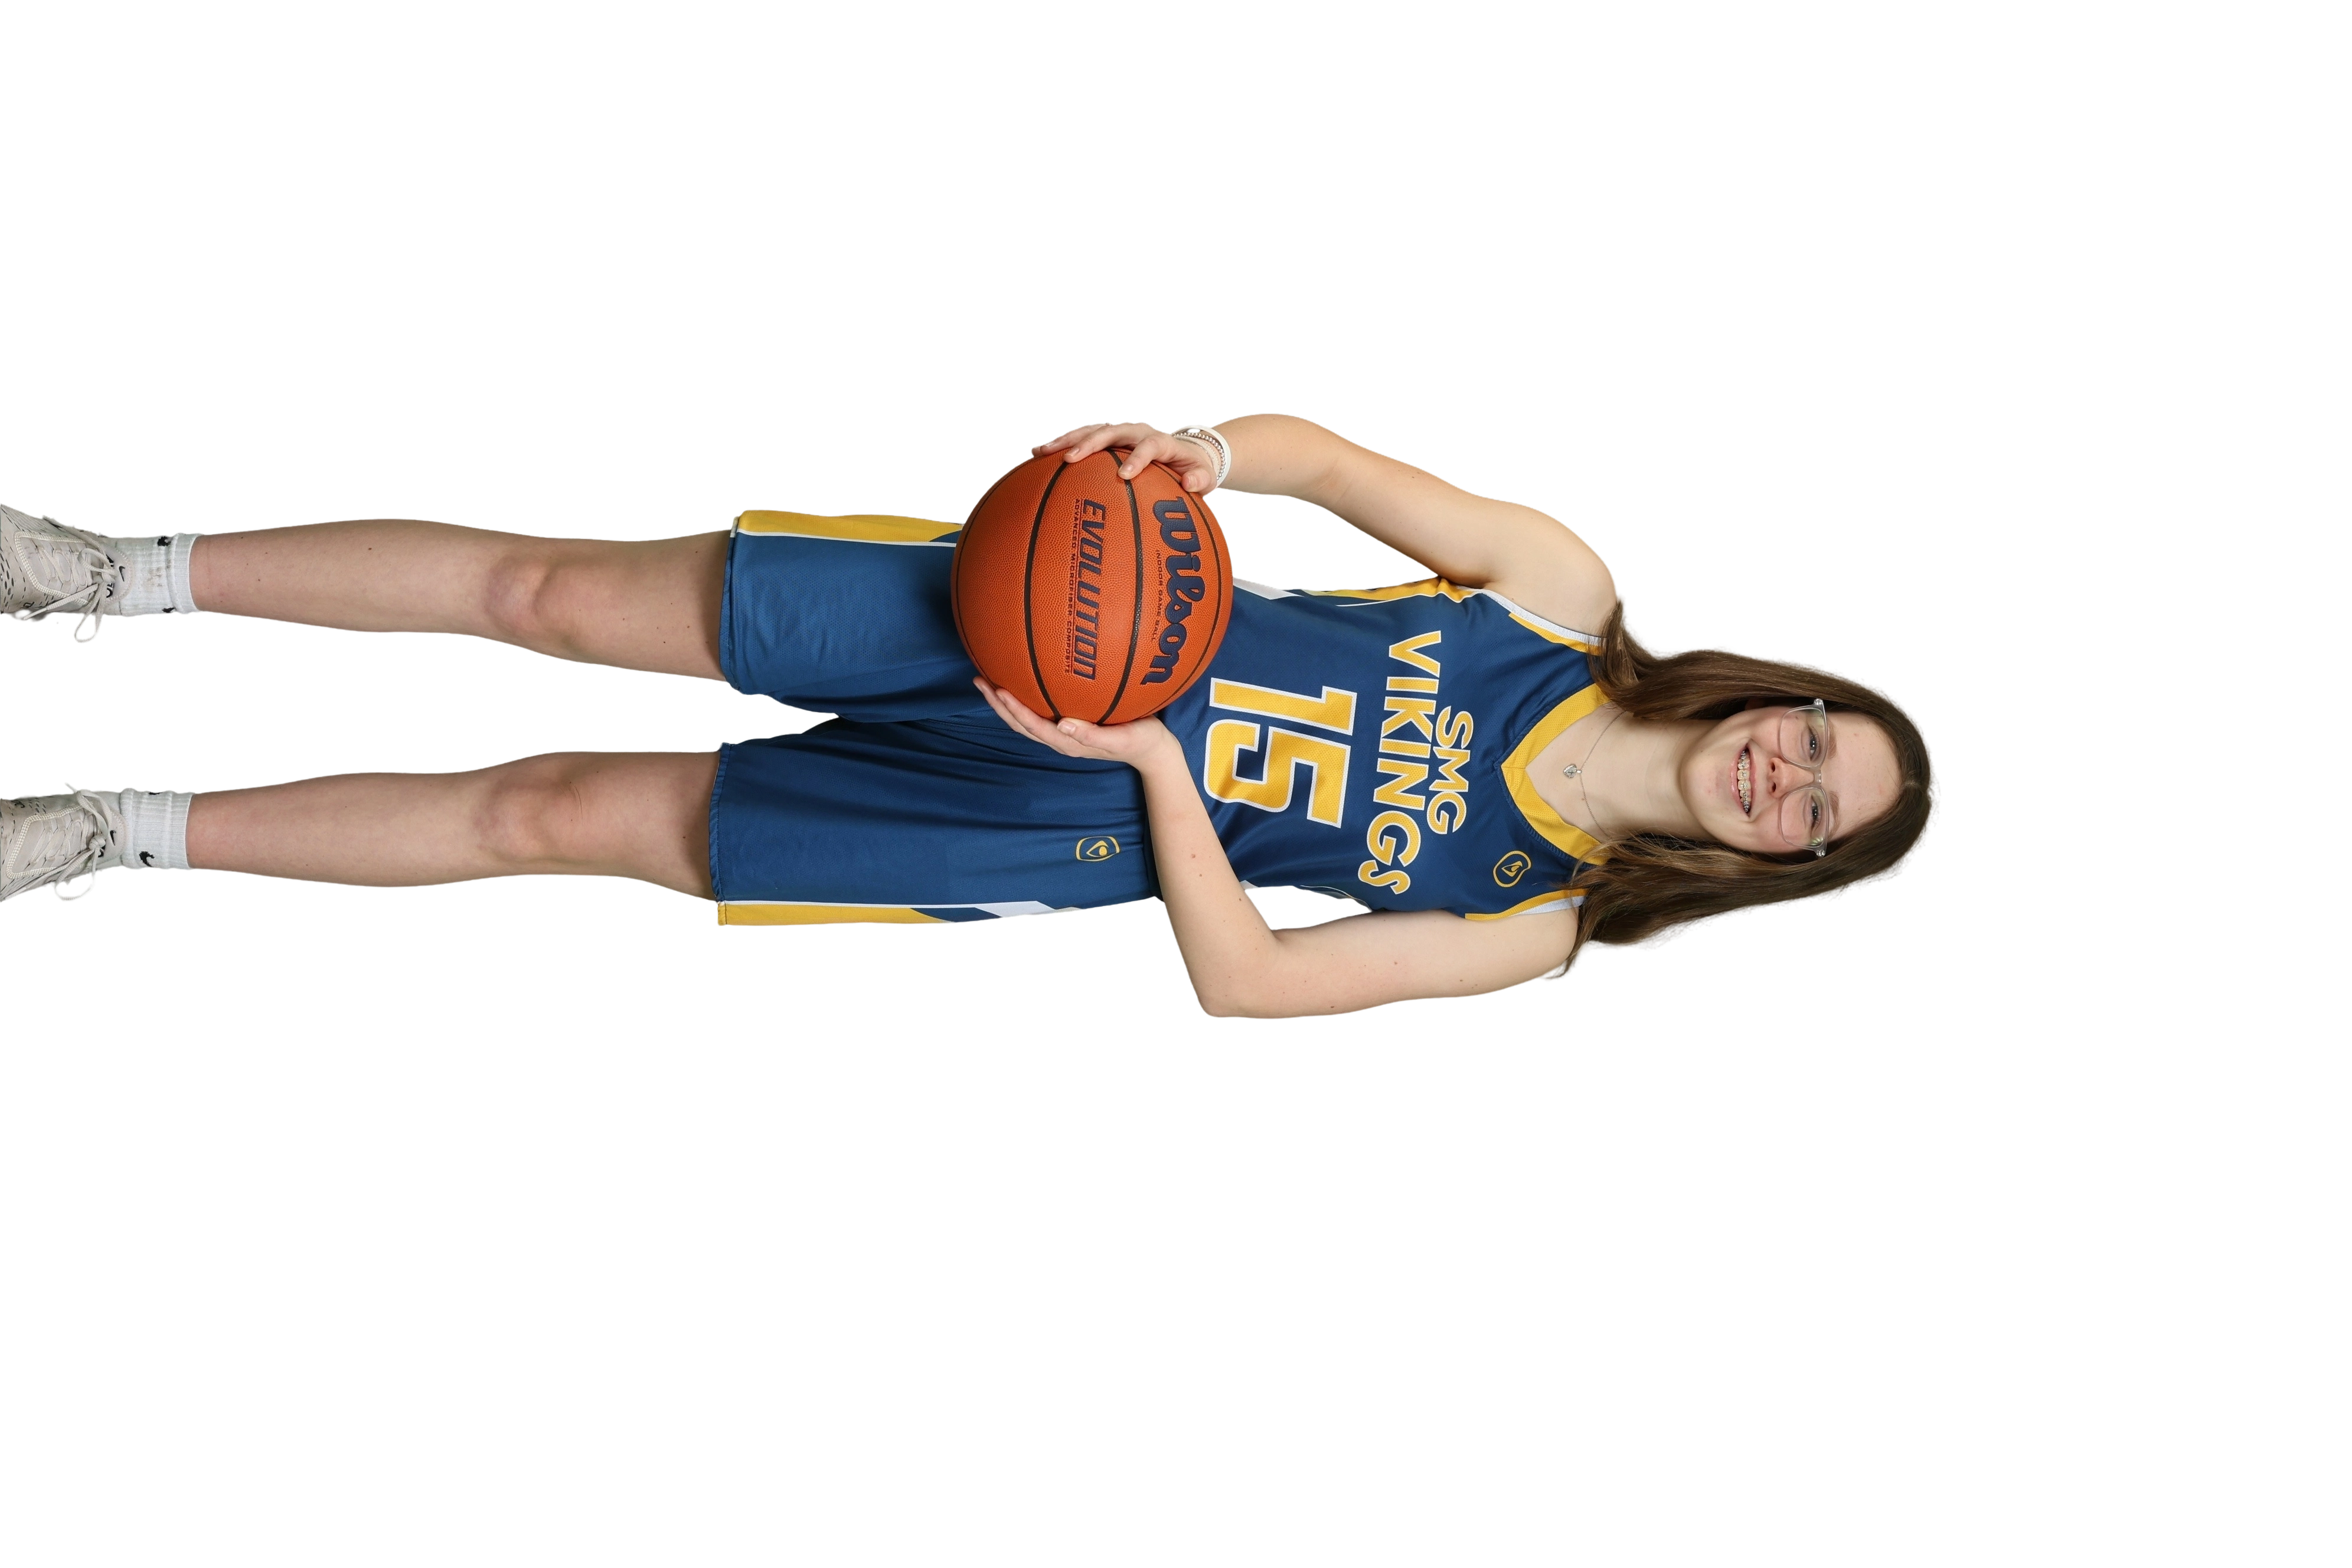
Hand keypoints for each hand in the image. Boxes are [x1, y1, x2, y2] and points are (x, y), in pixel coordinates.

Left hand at [974, 677, 1180, 769]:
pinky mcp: (1070, 724)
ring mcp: (1064, 732)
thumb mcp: (1122, 738)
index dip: (1013, 709)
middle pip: (1020, 723)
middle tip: (979, 680)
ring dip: (1005, 702)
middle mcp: (1061, 738)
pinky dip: (1023, 699)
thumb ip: (1093, 735)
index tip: (998, 689)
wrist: (1154, 750)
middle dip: (998, 704)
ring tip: (988, 681)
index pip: (1032, 726)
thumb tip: (1064, 724)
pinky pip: (1039, 712)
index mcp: (1069, 743)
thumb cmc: (1140, 740)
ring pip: (1025, 719)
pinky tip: (1019, 681)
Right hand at [1030, 420, 1222, 493]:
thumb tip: (1190, 483)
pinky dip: (1062, 444)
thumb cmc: (1192, 467)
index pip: (1148, 446)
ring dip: (1066, 440)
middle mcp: (1136, 431)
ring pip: (1091, 431)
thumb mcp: (1203, 475)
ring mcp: (1119, 432)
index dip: (1137, 459)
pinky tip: (1038, 455)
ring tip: (1041, 452)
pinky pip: (1083, 437)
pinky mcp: (1107, 437)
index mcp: (1160, 441)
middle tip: (1070, 459)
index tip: (1125, 475)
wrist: (1184, 450)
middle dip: (1089, 444)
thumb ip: (1199, 480)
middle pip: (1111, 432)